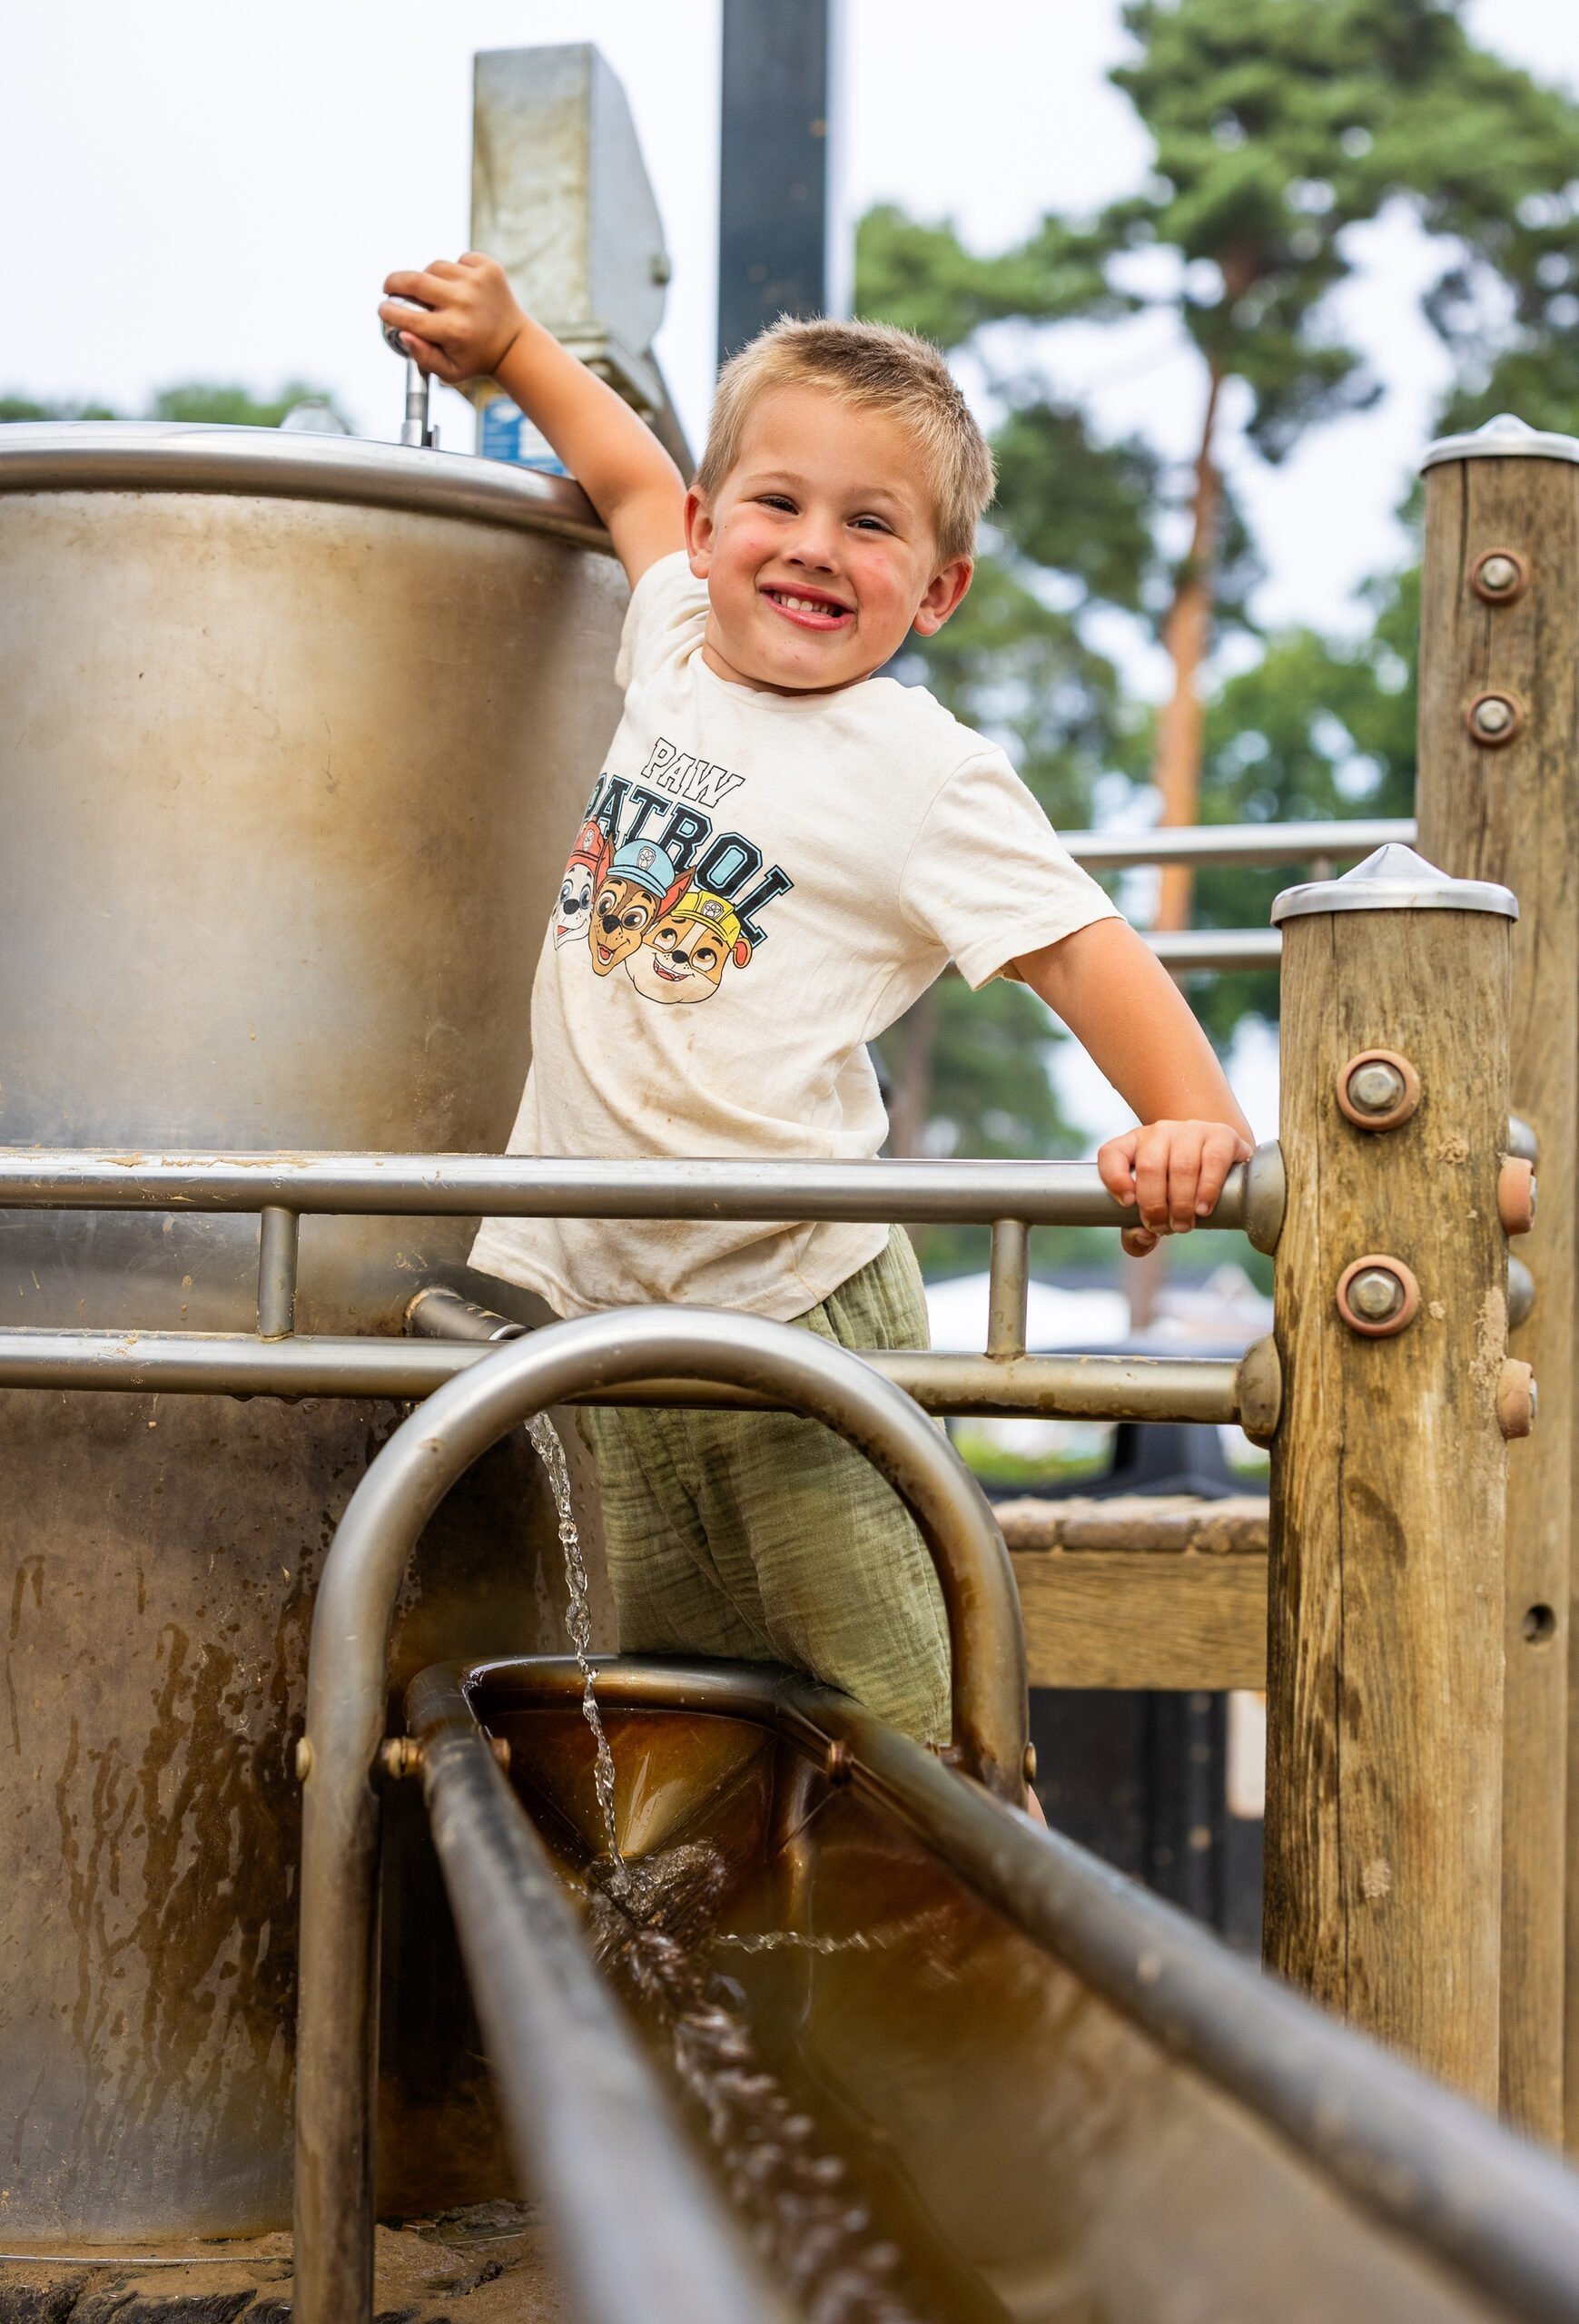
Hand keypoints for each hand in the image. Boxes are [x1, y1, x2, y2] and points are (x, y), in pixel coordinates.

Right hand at [378, 253, 525, 385]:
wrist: (514, 343)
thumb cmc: (475, 358)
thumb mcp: (449, 371)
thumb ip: (423, 356)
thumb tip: (402, 332)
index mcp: (453, 330)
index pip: (408, 316)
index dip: (389, 311)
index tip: (383, 309)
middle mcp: (464, 302)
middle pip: (415, 280)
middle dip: (393, 282)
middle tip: (388, 287)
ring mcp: (477, 281)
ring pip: (434, 267)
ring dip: (427, 278)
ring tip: (432, 293)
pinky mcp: (488, 267)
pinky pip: (457, 261)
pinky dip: (453, 272)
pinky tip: (459, 287)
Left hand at [1098, 1119, 1252, 1257]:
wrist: (1219, 1161)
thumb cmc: (1176, 1189)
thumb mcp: (1152, 1207)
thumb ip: (1136, 1233)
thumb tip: (1143, 1237)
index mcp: (1133, 1145)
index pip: (1111, 1154)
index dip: (1114, 1179)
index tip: (1127, 1204)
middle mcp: (1159, 1133)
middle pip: (1150, 1166)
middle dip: (1154, 1205)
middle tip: (1162, 1227)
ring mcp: (1191, 1131)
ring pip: (1182, 1166)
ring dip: (1181, 1204)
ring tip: (1183, 1224)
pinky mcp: (1221, 1137)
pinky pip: (1213, 1161)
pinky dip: (1207, 1190)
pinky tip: (1202, 1209)